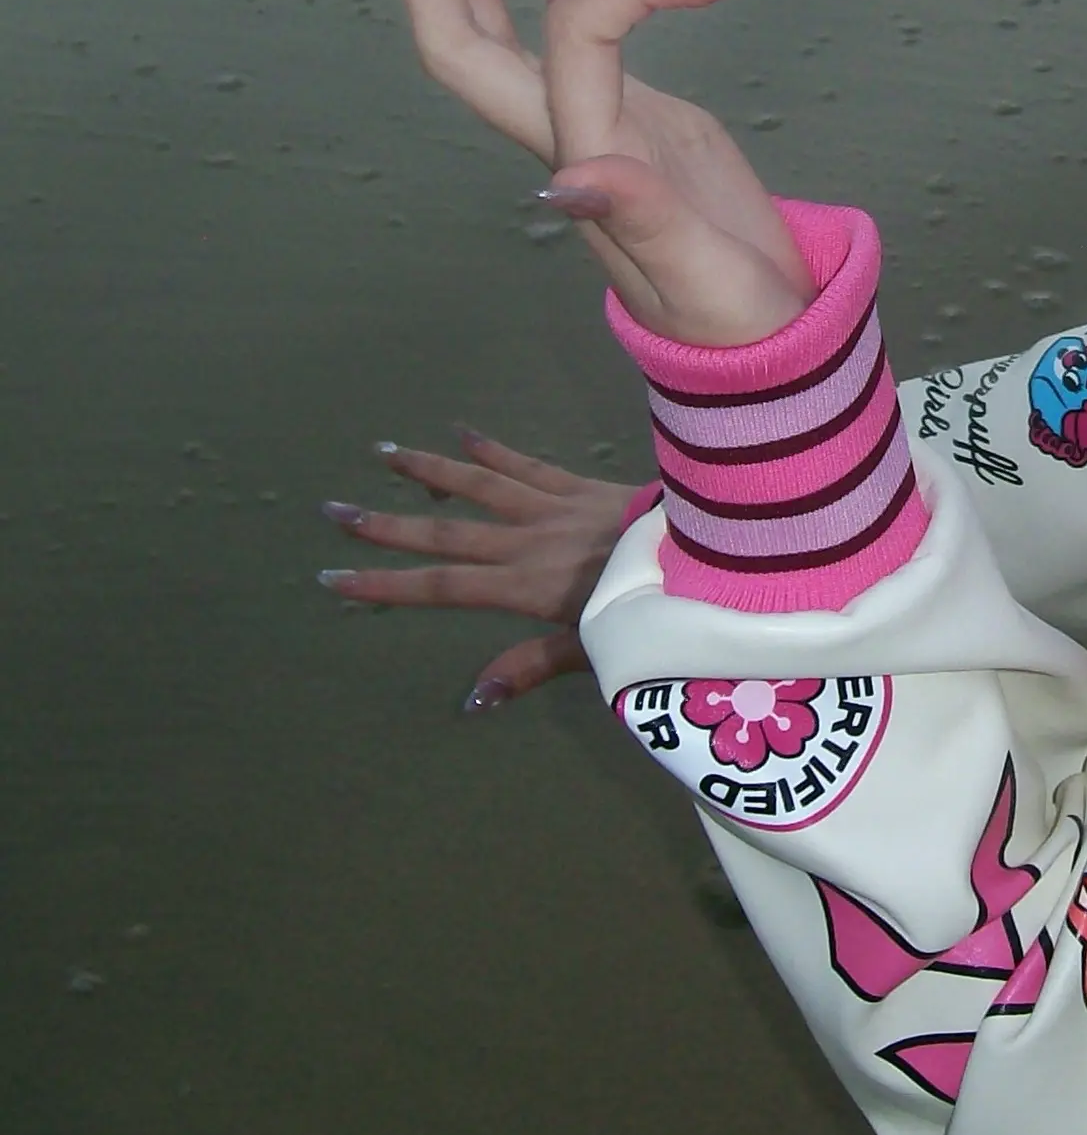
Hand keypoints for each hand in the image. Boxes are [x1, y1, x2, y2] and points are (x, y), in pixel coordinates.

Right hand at [318, 427, 638, 709]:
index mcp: (525, 587)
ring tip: (384, 453)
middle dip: (385, 526)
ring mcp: (552, 508)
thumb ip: (530, 666)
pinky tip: (462, 433)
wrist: (705, 552)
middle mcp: (527, 542)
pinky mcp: (579, 486)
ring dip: (428, 470)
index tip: (335, 577)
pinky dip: (493, 450)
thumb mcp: (594, 650)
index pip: (441, 587)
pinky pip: (527, 464)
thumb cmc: (654, 610)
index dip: (385, 584)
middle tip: (332, 510)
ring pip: (478, 485)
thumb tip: (470, 700)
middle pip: (444, 534)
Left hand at [384, 0, 812, 345]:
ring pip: (503, 37)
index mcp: (588, 160)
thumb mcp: (702, 280)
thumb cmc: (738, 323)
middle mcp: (571, 136)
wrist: (766, 348)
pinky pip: (565, 48)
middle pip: (466, 39)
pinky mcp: (633, 125)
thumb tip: (570, 178)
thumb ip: (645, 224)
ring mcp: (595, 127)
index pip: (572, 37)